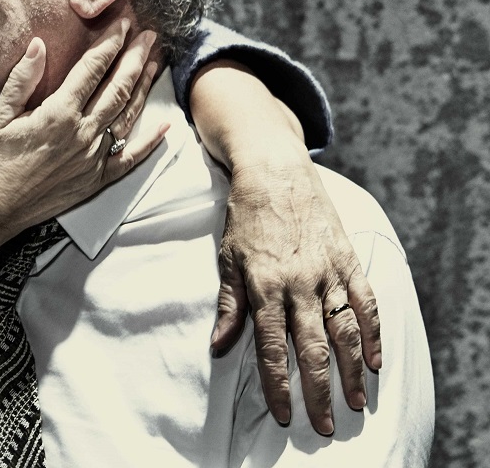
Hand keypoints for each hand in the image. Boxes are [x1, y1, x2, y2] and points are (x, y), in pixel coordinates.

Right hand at [0, 21, 168, 283]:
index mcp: (58, 114)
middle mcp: (83, 134)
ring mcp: (93, 159)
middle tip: (150, 37)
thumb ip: (22, 79)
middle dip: (136, 59)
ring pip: (127, 116)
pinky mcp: (95, 180)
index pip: (92, 70)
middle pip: (118, 88)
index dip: (110, 44)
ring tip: (156, 64)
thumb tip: (39, 45)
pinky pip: (129, 159)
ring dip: (144, 87)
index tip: (123, 23)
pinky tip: (163, 126)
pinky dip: (149, 142)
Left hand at [213, 143, 379, 435]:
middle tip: (326, 425)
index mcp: (264, 287)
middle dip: (318, 391)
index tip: (284, 415)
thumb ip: (229, 306)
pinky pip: (366, 303)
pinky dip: (373, 332)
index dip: (278, 386)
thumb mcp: (228, 260)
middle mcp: (298, 284)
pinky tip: (376, 360)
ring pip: (344, 332)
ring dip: (352, 370)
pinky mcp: (348, 260)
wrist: (274, 171)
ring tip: (357, 402)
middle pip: (311, 349)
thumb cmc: (245, 217)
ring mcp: (327, 273)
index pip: (270, 348)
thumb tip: (219, 346)